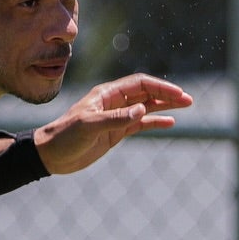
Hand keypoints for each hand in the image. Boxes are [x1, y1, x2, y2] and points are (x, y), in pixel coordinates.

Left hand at [32, 73, 192, 173]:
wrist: (50, 155)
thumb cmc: (65, 136)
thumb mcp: (89, 127)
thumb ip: (116, 118)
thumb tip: (143, 109)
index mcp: (107, 94)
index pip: (139, 84)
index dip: (159, 87)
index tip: (177, 94)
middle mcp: (114, 102)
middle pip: (146, 93)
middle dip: (167, 94)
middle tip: (188, 99)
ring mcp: (116, 117)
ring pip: (146, 107)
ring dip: (164, 106)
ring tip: (185, 106)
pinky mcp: (115, 132)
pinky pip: (140, 123)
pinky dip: (155, 122)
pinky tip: (170, 123)